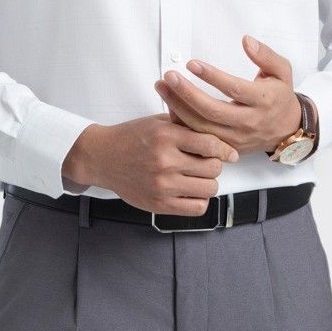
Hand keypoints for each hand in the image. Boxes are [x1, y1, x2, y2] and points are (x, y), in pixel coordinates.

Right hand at [63, 116, 239, 213]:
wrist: (102, 157)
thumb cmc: (130, 138)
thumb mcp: (157, 123)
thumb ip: (184, 123)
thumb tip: (214, 123)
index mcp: (166, 137)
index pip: (210, 144)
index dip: (225, 149)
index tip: (229, 153)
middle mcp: (165, 161)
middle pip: (213, 168)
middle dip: (214, 165)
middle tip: (206, 164)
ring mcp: (162, 185)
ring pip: (209, 189)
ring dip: (208, 184)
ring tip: (198, 178)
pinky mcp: (159, 204)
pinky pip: (196, 207)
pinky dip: (200, 201)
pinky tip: (192, 192)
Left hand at [154, 37, 300, 154]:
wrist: (286, 130)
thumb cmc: (280, 97)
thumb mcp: (282, 72)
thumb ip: (265, 55)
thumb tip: (246, 41)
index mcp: (263, 101)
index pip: (234, 89)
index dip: (212, 77)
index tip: (192, 64)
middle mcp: (249, 122)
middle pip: (212, 111)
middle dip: (187, 93)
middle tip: (169, 77)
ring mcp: (236, 137)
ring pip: (202, 126)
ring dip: (178, 107)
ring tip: (162, 88)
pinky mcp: (226, 147)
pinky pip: (200, 137)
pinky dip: (182, 122)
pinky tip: (169, 105)